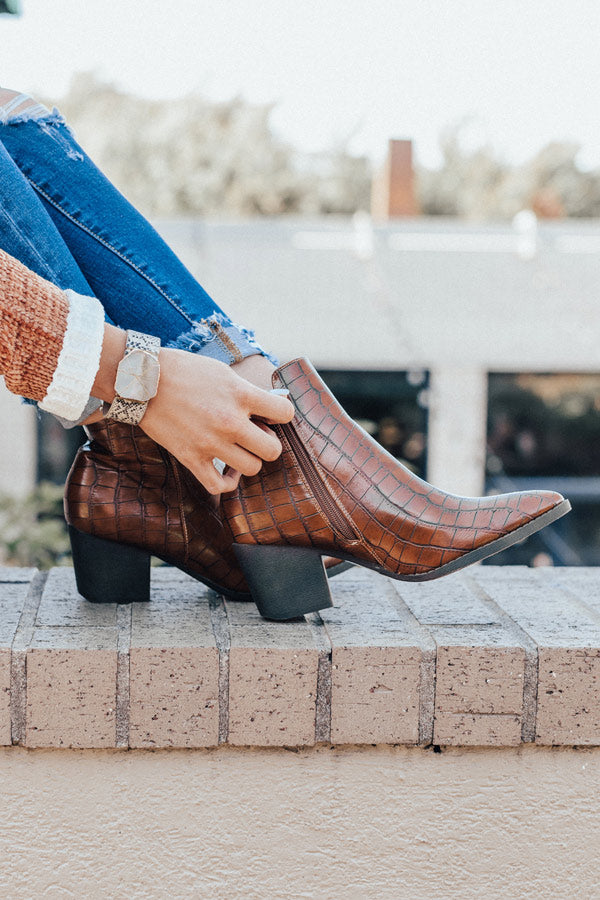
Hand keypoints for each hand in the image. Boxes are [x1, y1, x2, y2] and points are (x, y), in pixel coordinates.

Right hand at [140, 348, 293, 493]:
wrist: (143, 380)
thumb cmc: (185, 371)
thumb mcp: (224, 373)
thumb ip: (249, 393)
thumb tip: (273, 407)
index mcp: (241, 395)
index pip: (285, 414)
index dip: (281, 415)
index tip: (270, 414)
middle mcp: (229, 422)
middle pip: (272, 450)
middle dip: (268, 442)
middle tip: (255, 434)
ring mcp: (210, 443)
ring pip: (252, 469)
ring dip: (249, 460)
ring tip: (240, 449)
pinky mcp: (191, 458)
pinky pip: (219, 486)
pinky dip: (228, 482)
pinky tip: (227, 470)